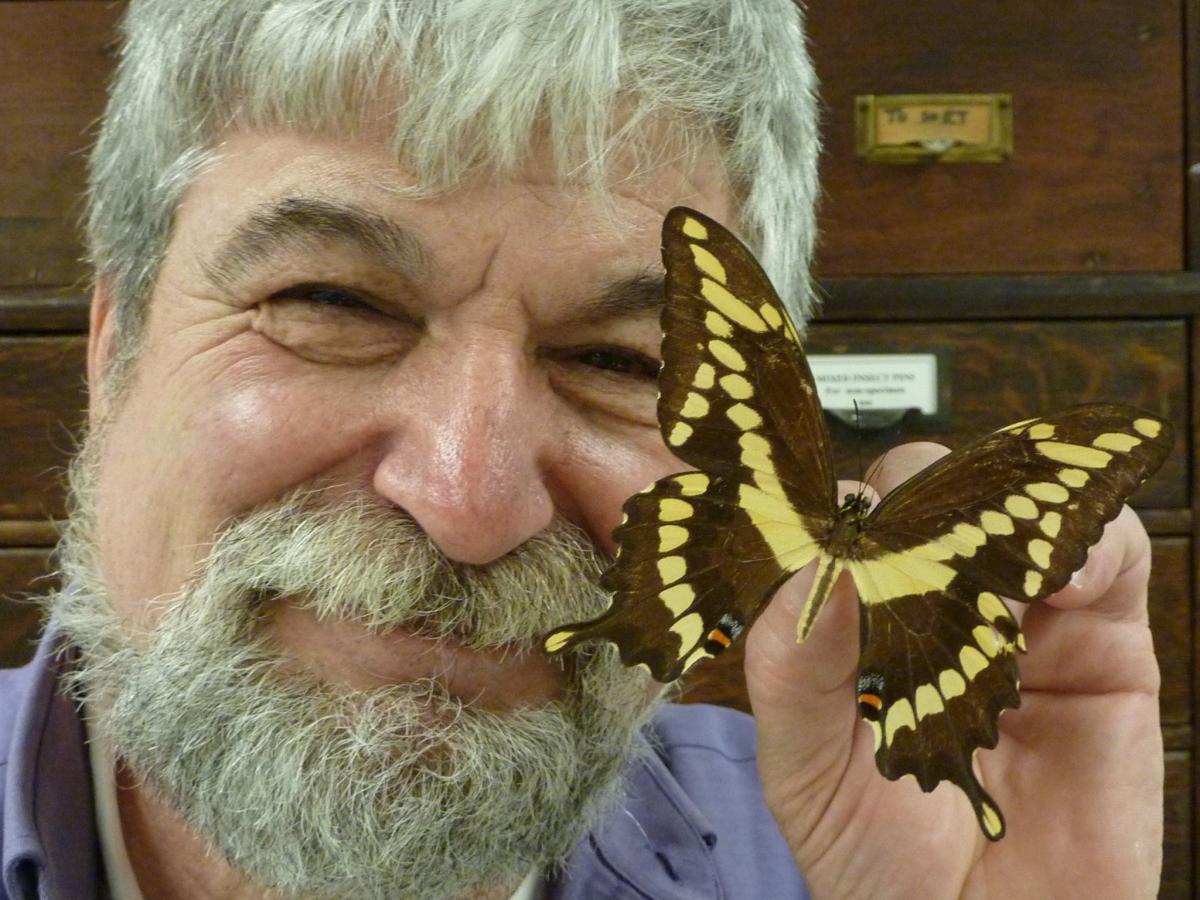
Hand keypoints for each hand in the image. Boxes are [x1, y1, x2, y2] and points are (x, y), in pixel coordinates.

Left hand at [746, 442, 1162, 898]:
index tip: (828, 521)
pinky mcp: (1102, 634)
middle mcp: (932, 596)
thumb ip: (794, 671)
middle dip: (918, 499)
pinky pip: (1110, 552)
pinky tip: (1058, 572)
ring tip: (981, 555)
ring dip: (999, 506)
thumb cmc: (877, 859)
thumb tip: (815, 568)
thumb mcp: (806, 770)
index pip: (839, 524)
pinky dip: (1090, 539)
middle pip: (926, 492)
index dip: (833, 509)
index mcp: (853, 615)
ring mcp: (1018, 609)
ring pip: (1014, 500)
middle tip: (906, 534)